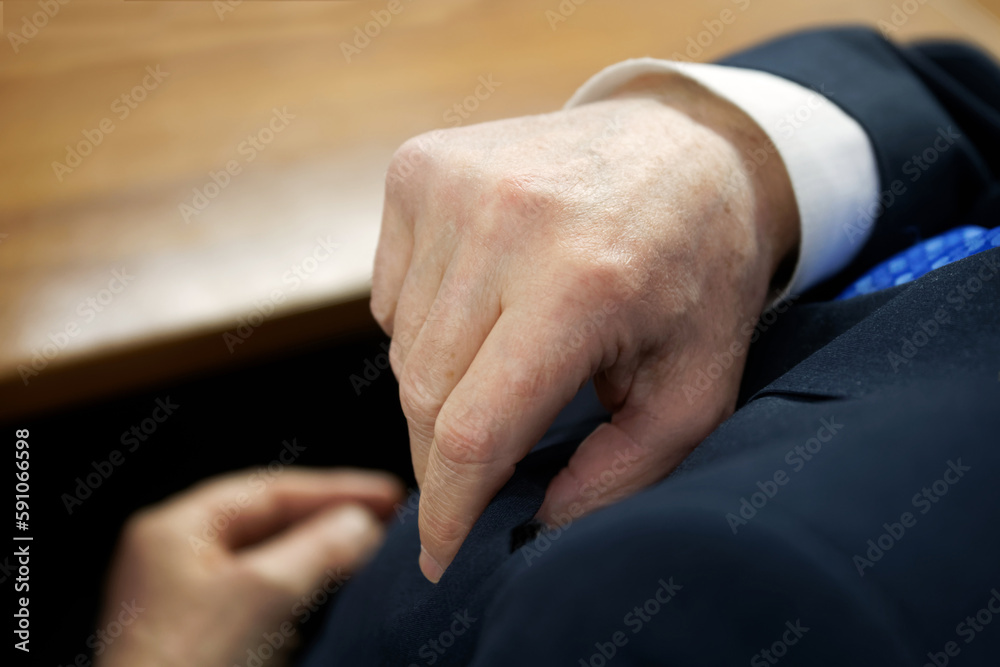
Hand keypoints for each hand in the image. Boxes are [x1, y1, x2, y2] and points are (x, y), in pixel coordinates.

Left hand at [95, 468, 402, 666]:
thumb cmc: (188, 666)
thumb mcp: (264, 592)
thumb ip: (318, 547)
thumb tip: (360, 522)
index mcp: (174, 530)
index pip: (269, 490)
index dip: (335, 489)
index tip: (387, 495)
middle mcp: (175, 558)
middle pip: (269, 524)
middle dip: (330, 523)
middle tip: (387, 521)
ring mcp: (187, 602)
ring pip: (270, 563)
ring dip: (320, 558)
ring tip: (372, 553)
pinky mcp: (203, 641)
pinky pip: (264, 601)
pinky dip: (303, 594)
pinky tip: (337, 600)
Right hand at [371, 71, 798, 582]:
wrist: (683, 143)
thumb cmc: (699, 269)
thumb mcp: (699, 383)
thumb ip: (626, 469)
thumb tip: (538, 520)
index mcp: (584, 281)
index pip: (476, 429)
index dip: (449, 507)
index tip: (436, 557)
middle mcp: (506, 221)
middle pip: (424, 392)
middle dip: (443, 457)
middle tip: (478, 472)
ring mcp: (452, 184)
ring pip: (402, 346)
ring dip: (439, 385)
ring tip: (505, 365)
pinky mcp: (419, 166)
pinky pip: (388, 294)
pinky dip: (423, 326)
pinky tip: (484, 307)